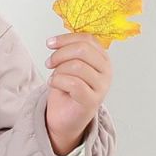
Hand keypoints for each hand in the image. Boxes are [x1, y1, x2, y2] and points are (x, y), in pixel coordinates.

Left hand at [44, 32, 112, 155]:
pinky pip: (73, 84)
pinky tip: (53, 84)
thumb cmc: (66, 89)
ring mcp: (102, 87)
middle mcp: (106, 71)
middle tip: (49, 63)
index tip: (49, 44)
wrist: (65, 116)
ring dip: (58, 71)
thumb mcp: (68, 64)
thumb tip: (56, 41)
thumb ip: (69, 51)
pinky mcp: (92, 101)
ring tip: (54, 77)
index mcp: (102, 58)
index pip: (87, 39)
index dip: (66, 39)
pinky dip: (58, 82)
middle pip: (82, 50)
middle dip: (60, 54)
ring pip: (76, 66)